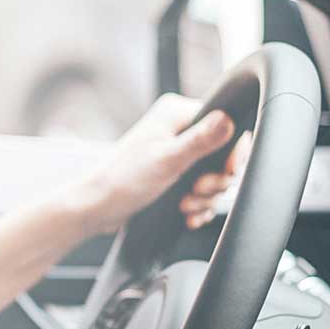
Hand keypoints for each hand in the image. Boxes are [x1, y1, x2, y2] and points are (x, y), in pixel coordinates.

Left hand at [79, 93, 251, 235]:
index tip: (226, 170)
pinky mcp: (174, 176)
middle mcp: (178, 130)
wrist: (96, 208)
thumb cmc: (122, 180)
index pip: (226, 123)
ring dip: (205, 197)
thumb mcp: (167, 159)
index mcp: (177, 114)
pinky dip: (199, 206)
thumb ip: (200, 141)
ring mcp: (176, 154)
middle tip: (198, 189)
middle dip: (215, 180)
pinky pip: (202, 191)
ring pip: (214, 177)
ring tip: (186, 205)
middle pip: (223, 154)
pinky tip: (189, 215)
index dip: (232, 152)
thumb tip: (228, 118)